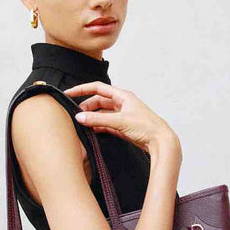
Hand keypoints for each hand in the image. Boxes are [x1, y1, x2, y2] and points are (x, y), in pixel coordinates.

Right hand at [63, 81, 180, 155]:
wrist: (161, 142)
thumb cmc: (147, 127)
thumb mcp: (120, 121)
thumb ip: (98, 119)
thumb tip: (80, 117)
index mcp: (123, 96)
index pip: (98, 88)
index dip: (82, 89)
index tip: (69, 93)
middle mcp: (122, 104)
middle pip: (98, 101)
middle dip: (86, 107)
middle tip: (75, 115)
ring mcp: (123, 115)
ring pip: (102, 113)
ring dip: (92, 118)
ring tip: (81, 124)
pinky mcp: (123, 127)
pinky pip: (106, 124)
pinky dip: (98, 126)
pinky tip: (91, 131)